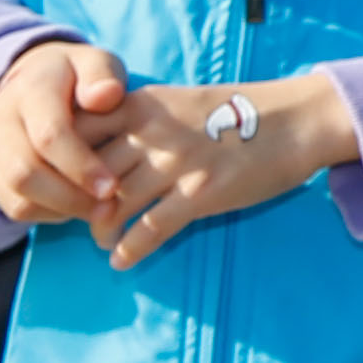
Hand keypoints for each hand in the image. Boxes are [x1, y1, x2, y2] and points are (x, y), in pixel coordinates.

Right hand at [0, 39, 121, 225]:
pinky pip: (14, 206)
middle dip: (71, 196)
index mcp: (31, 89)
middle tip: (110, 207)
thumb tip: (105, 97)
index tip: (112, 186)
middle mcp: (0, 119)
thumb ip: (102, 75)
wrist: (33, 82)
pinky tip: (79, 206)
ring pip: (17, 196)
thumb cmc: (77, 76)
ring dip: (61, 210)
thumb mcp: (95, 63)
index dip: (80, 165)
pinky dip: (48, 213)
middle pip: (25, 172)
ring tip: (101, 211)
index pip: (49, 135)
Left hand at [82, 74, 351, 270]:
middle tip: (79, 219)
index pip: (78, 133)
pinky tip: (121, 260)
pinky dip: (128, 250)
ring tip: (100, 240)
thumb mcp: (182, 102)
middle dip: (78, 203)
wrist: (300, 119)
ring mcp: (177, 164)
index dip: (62, 162)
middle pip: (89, 175)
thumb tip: (101, 154)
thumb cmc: (241, 112)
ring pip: (113, 205)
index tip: (64, 181)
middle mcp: (154, 133)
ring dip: (99, 230)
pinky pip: (148, 230)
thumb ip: (141, 121)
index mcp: (145, 105)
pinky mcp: (201, 194)